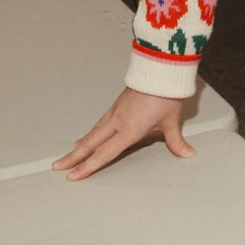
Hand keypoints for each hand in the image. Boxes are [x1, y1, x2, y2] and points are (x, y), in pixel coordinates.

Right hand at [52, 88, 193, 180]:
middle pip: (91, 142)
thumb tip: (187, 154)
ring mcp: (116, 111)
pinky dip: (92, 131)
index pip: (105, 153)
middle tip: (57, 166)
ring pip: (94, 131)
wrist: (162, 68)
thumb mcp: (172, 120)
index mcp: (129, 129)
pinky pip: (101, 121)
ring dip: (81, 144)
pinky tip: (89, 135)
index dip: (88, 166)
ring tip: (71, 154)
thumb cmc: (166, 95)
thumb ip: (176, 141)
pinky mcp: (119, 103)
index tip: (73, 176)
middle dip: (74, 157)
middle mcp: (118, 121)